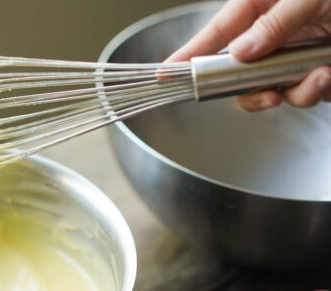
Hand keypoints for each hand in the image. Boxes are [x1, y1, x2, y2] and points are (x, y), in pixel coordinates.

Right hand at [165, 0, 330, 110]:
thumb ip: (273, 24)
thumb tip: (240, 52)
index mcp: (260, 5)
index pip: (214, 35)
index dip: (187, 57)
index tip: (163, 76)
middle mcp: (272, 33)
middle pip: (236, 73)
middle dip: (248, 90)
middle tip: (263, 94)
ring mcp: (294, 53)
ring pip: (270, 89)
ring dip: (291, 92)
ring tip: (316, 78)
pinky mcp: (316, 69)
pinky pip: (303, 92)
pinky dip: (314, 91)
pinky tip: (326, 76)